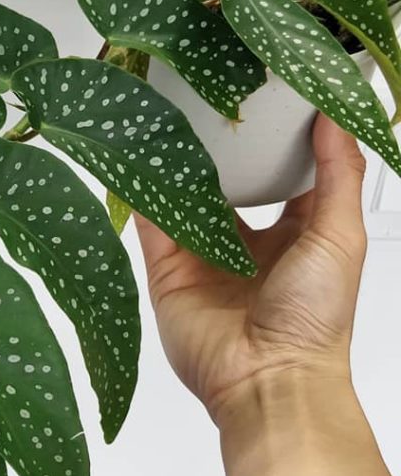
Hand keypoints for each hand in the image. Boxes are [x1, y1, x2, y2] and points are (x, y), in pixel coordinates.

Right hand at [135, 114, 367, 424]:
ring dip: (175, 166)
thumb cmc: (316, 315)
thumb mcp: (340, 235)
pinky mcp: (165, 270)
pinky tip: (135, 158)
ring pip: (184, 200)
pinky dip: (141, 193)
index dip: (276, 143)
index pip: (281, 179)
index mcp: (293, 236)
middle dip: (218, 152)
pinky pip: (150, 224)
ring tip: (166, 117)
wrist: (266, 376)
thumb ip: (339, 174)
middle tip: (208, 102)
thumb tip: (337, 117)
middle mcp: (244, 245)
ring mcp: (201, 257)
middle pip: (227, 187)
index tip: (269, 99)